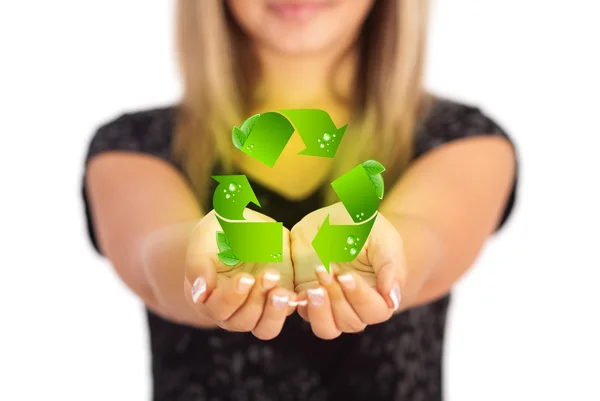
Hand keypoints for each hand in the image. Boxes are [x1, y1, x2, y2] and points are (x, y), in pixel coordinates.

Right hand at [184, 208, 296, 339]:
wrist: (245, 224)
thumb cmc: (218, 230)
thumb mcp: (203, 238)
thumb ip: (198, 264)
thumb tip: (199, 293)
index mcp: (206, 297)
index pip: (217, 310)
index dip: (232, 298)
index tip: (246, 278)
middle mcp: (231, 308)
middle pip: (241, 322)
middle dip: (255, 301)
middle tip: (268, 275)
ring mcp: (257, 305)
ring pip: (265, 328)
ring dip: (274, 312)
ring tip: (282, 291)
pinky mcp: (279, 298)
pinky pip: (286, 314)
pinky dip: (292, 307)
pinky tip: (296, 293)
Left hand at [290, 202, 405, 338]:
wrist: (331, 216)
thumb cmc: (363, 226)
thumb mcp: (382, 237)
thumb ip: (391, 266)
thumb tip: (393, 300)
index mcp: (379, 291)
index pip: (376, 312)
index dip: (361, 298)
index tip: (346, 276)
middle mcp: (355, 303)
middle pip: (351, 323)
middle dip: (337, 299)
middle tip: (325, 270)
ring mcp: (329, 302)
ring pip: (327, 329)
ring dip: (319, 311)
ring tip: (312, 287)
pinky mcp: (307, 296)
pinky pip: (303, 314)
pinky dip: (300, 306)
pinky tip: (299, 288)